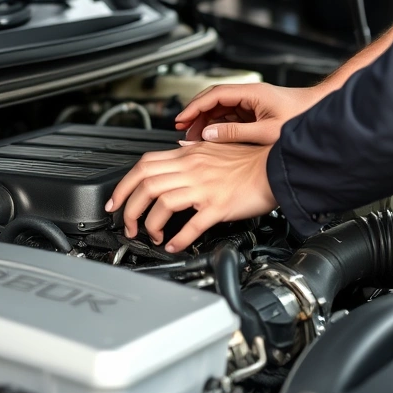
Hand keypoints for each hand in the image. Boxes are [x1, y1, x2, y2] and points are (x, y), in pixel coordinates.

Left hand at [106, 142, 276, 252]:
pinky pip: (191, 225)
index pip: (144, 165)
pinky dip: (177, 239)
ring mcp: (204, 187)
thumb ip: (194, 150)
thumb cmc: (250, 160)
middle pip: (145, 184)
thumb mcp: (216, 147)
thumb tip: (177, 150)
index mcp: (189, 155)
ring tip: (151, 236)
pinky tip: (173, 246)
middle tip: (127, 223)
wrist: (276, 167)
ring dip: (149, 224)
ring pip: (161, 203)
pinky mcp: (218, 206)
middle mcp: (192, 169)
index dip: (123, 184)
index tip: (116, 201)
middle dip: (128, 207)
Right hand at [175, 83, 324, 144]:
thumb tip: (210, 135)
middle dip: (196, 114)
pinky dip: (218, 126)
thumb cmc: (302, 117)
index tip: (181, 119)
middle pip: (214, 100)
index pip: (214, 95)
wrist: (322, 113)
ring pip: (221, 108)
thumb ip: (235, 134)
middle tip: (182, 130)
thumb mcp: (266, 131)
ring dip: (206, 121)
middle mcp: (250, 94)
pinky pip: (231, 116)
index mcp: (251, 93)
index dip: (194, 107)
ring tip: (193, 137)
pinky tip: (212, 137)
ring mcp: (252, 102)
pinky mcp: (256, 111)